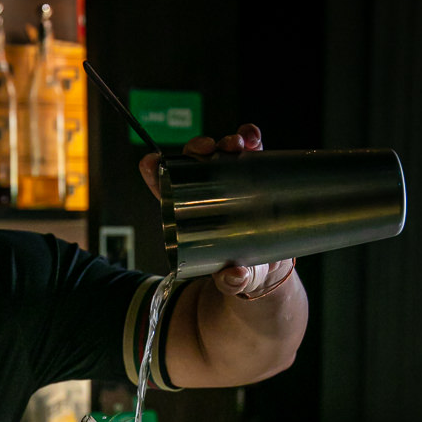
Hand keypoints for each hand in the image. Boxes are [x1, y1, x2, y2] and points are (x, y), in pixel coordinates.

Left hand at [139, 124, 292, 298]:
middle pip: (194, 162)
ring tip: (237, 145)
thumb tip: (234, 274)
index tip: (151, 162)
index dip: (155, 172)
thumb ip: (231, 282)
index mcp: (190, 214)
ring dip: (226, 141)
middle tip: (207, 150)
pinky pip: (251, 150)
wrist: (271, 269)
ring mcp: (232, 180)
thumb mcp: (234, 281)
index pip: (165, 189)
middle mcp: (209, 192)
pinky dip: (251, 139)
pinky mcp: (256, 174)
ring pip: (222, 151)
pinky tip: (253, 139)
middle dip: (197, 149)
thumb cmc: (241, 271)